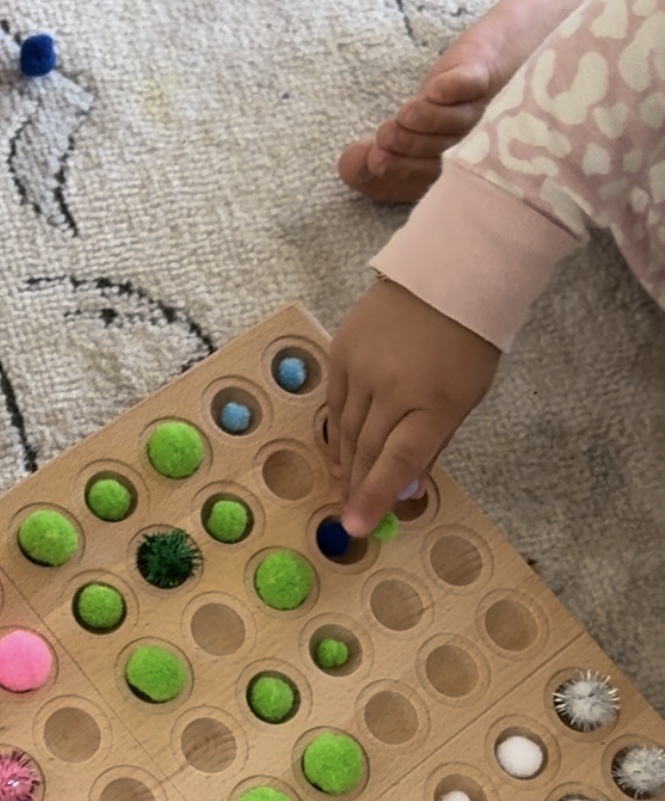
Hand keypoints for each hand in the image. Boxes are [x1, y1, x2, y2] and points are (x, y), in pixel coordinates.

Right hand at [325, 279, 500, 534]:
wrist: (446, 274)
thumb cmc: (466, 342)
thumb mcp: (465, 398)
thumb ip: (433, 443)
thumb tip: (404, 487)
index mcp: (434, 403)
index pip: (397, 461)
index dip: (375, 497)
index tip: (355, 527)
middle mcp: (393, 387)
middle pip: (365, 449)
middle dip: (355, 486)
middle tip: (347, 513)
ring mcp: (363, 366)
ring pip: (343, 428)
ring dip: (342, 461)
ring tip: (342, 484)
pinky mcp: (341, 349)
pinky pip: (333, 400)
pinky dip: (334, 428)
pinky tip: (337, 447)